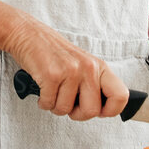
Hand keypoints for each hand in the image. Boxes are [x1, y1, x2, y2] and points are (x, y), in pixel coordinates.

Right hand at [4, 18, 128, 121]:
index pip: (120, 96)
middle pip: (92, 111)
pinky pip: (49, 104)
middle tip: (68, 103)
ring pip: (66, 110)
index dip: (111, 110)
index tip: (99, 111)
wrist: (27, 33)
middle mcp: (88, 67)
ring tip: (52, 91)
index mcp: (99, 66)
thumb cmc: (54, 52)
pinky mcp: (51, 74)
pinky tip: (42, 89)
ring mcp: (70, 70)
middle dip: (77, 114)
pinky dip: (43, 101)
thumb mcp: (82, 64)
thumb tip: (102, 110)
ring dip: (55, 106)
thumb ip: (94, 83)